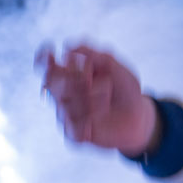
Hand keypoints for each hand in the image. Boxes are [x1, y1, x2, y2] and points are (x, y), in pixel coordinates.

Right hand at [36, 43, 157, 156]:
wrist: (139, 116)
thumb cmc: (124, 89)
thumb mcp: (116, 68)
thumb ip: (95, 56)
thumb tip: (68, 48)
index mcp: (70, 75)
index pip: (47, 66)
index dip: (43, 58)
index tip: (50, 52)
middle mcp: (63, 94)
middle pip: (51, 82)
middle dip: (73, 78)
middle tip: (91, 78)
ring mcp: (66, 114)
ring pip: (64, 103)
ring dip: (89, 97)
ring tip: (106, 97)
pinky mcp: (74, 134)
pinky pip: (72, 126)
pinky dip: (89, 118)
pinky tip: (100, 115)